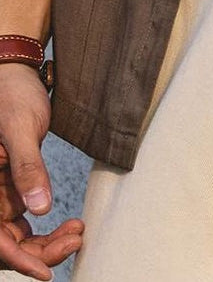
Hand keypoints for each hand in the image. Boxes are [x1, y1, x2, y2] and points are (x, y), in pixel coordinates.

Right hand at [0, 65, 83, 279]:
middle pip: (6, 243)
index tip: (45, 272)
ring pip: (17, 237)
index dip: (17, 259)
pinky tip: (73, 224)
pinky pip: (25, 222)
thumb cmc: (13, 96)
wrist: (17, 76)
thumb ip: (28, 167)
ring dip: (46, 243)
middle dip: (39, 252)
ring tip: (78, 232)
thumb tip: (39, 209)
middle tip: (76, 241)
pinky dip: (47, 229)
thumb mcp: (22, 128)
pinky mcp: (11, 191)